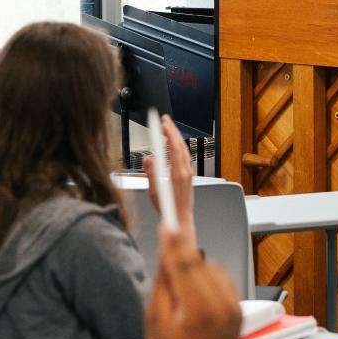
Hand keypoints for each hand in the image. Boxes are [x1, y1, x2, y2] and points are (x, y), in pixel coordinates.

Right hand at [144, 115, 195, 241]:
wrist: (180, 219)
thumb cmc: (168, 208)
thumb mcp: (154, 192)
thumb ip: (151, 174)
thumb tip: (149, 159)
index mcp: (177, 173)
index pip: (174, 147)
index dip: (168, 133)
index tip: (163, 123)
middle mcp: (185, 171)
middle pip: (180, 145)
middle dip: (173, 130)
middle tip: (165, 120)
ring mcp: (188, 173)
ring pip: (184, 150)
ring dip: (176, 137)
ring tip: (168, 128)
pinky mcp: (189, 175)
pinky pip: (185, 156)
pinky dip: (179, 146)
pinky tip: (174, 144)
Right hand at [145, 226, 241, 338]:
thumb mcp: (154, 320)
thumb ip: (162, 284)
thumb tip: (166, 253)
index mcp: (200, 312)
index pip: (186, 264)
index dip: (175, 242)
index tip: (168, 224)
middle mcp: (223, 307)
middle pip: (200, 262)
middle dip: (182, 253)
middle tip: (168, 245)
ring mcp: (234, 308)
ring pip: (212, 267)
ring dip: (196, 268)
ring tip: (183, 292)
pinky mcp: (239, 307)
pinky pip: (223, 277)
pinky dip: (209, 277)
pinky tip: (197, 294)